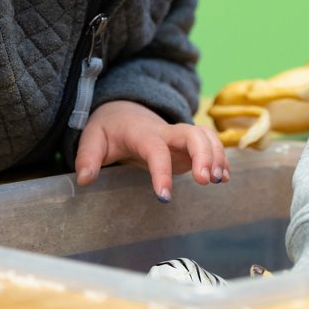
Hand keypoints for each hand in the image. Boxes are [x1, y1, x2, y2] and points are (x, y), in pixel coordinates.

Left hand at [74, 100, 228, 200]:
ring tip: (218, 181)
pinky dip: (220, 157)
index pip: (155, 149)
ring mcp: (180, 137)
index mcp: (141, 133)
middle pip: (192, 134)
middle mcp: (166, 132)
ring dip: (216, 156)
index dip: (161, 171)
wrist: (124, 111)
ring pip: (206, 136)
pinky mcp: (188, 145)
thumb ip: (87, 157)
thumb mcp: (92, 139)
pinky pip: (210, 144)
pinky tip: (223, 177)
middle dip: (204, 154)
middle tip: (206, 181)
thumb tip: (85, 179)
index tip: (164, 197)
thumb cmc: (109, 129)